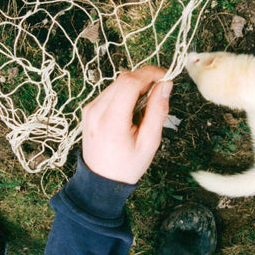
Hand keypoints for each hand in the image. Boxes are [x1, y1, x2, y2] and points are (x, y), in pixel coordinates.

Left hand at [81, 66, 172, 183]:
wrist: (100, 180)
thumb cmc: (127, 165)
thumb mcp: (149, 142)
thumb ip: (158, 111)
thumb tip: (166, 85)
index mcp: (111, 121)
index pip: (129, 83)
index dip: (150, 74)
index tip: (166, 76)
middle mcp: (96, 111)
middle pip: (123, 79)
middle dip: (144, 79)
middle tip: (160, 90)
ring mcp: (90, 109)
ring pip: (116, 84)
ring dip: (135, 86)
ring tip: (145, 106)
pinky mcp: (89, 109)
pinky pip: (110, 92)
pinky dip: (124, 94)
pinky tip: (131, 110)